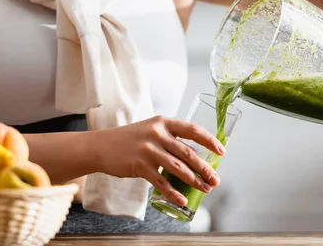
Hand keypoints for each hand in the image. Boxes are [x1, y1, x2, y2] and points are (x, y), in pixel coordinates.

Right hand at [95, 116, 225, 206]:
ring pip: (178, 168)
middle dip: (205, 168)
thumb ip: (170, 138)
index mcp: (163, 122)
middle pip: (188, 152)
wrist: (101, 146)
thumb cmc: (129, 139)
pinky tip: (182, 200)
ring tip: (205, 189)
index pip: (192, 130)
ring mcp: (148, 149)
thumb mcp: (151, 130)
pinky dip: (173, 193)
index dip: (209, 141)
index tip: (221, 151)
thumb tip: (194, 157)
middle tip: (216, 179)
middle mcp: (157, 133)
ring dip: (194, 181)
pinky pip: (161, 182)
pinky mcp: (139, 165)